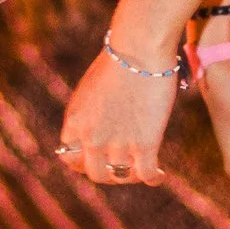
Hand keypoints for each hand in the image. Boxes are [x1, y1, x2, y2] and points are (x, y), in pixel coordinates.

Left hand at [58, 38, 178, 186]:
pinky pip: (147, 175)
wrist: (138, 50)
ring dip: (132, 175)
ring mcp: (118, 144)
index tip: (97, 161)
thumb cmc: (118, 60)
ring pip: (121, 177)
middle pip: (96, 174)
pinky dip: (153, 178)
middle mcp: (91, 138)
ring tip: (142, 169)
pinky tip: (159, 175)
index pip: (71, 159)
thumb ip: (89, 113)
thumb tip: (97, 125)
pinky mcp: (144, 145)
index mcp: (74, 123)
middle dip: (109, 174)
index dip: (84, 164)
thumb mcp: (91, 89)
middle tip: (122, 168)